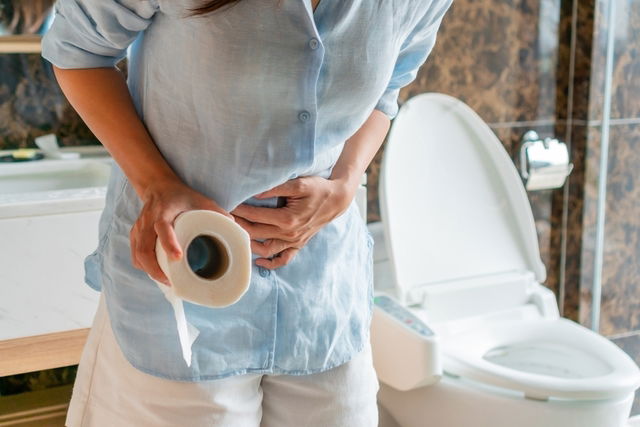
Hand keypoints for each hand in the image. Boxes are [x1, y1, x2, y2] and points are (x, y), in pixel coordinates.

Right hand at [130, 179, 232, 284]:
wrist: (158, 187)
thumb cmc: (182, 196)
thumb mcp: (202, 200)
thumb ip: (218, 213)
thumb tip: (235, 228)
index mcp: (164, 211)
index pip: (162, 227)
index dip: (168, 243)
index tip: (177, 257)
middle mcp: (148, 220)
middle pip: (144, 249)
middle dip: (156, 269)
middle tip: (172, 282)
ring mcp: (139, 228)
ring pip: (138, 255)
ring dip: (151, 271)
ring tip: (167, 282)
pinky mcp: (135, 235)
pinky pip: (136, 256)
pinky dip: (145, 268)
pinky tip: (157, 275)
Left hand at [231, 176, 356, 268]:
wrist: (337, 200)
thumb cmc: (318, 189)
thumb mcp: (298, 184)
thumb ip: (276, 188)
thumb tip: (255, 192)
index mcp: (287, 219)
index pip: (255, 216)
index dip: (238, 210)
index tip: (226, 205)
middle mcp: (290, 234)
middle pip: (255, 233)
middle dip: (238, 225)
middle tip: (224, 218)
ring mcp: (294, 242)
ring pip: (266, 249)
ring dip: (248, 244)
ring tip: (235, 235)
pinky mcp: (298, 245)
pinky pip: (283, 259)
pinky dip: (271, 263)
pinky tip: (258, 260)